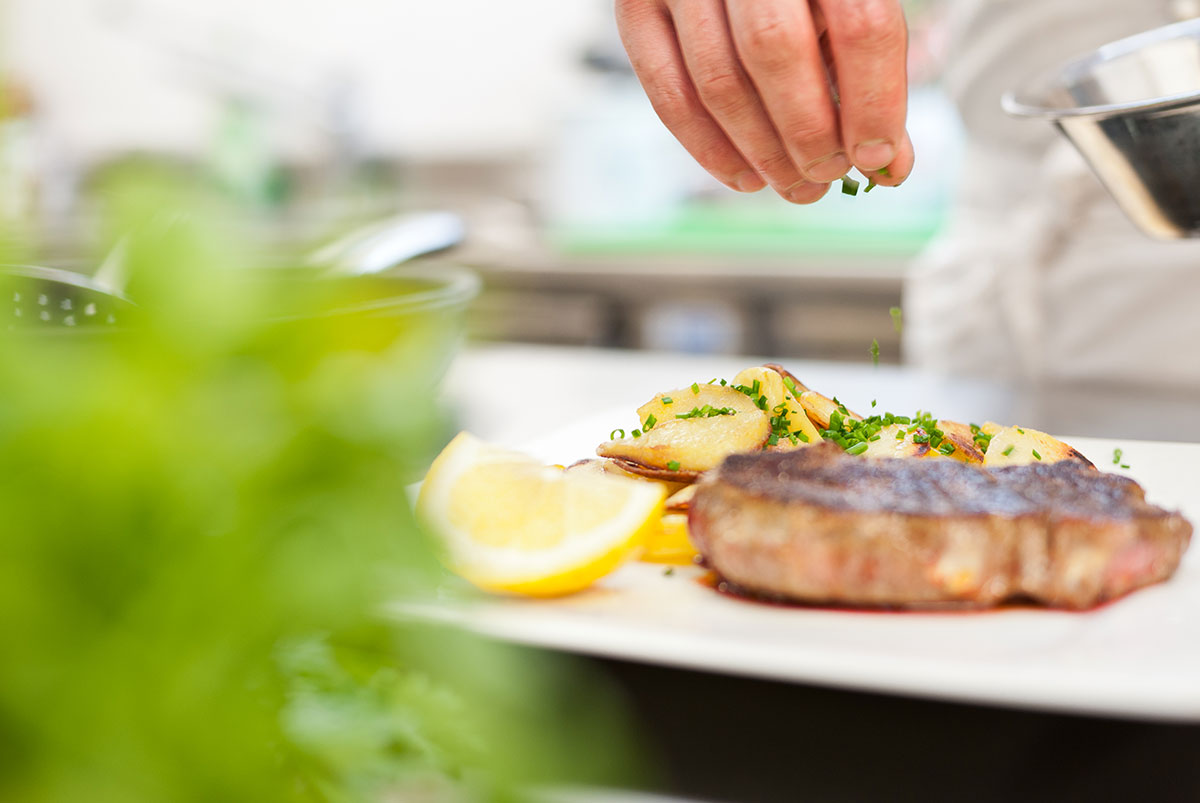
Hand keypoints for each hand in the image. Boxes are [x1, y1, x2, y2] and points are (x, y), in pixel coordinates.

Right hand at [616, 0, 912, 203]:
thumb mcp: (848, 0)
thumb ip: (870, 74)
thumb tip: (888, 166)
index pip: (860, 24)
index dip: (874, 102)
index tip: (875, 157)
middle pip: (777, 51)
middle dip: (808, 133)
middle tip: (827, 176)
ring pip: (718, 81)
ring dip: (761, 152)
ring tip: (794, 186)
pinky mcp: (637, 2)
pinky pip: (668, 92)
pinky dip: (708, 148)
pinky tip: (746, 176)